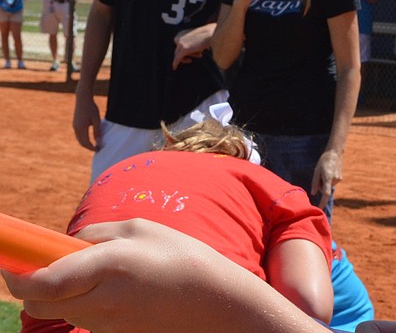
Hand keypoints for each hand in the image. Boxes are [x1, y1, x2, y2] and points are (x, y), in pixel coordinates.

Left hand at [2, 220, 327, 332]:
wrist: (217, 306)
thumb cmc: (183, 260)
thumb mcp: (141, 230)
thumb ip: (95, 236)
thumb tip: (63, 246)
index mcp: (107, 267)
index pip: (39, 282)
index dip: (16, 271)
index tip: (10, 259)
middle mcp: (100, 302)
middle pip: (39, 302)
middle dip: (33, 283)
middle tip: (47, 261)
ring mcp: (105, 325)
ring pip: (59, 311)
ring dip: (60, 292)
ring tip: (96, 272)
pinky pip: (83, 318)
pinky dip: (83, 303)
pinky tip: (116, 290)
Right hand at [72, 97, 101, 150]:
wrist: (83, 99)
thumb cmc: (91, 108)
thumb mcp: (97, 119)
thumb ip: (97, 130)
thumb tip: (98, 141)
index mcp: (81, 127)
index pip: (86, 142)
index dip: (91, 147)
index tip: (97, 149)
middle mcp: (76, 128)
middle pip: (81, 142)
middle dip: (88, 147)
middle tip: (96, 149)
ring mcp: (74, 126)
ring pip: (79, 139)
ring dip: (85, 143)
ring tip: (94, 145)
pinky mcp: (75, 124)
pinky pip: (78, 135)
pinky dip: (83, 139)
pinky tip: (89, 139)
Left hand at [172, 26, 211, 69]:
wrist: (212, 33)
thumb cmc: (208, 35)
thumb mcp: (197, 37)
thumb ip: (192, 42)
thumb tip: (193, 50)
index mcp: (181, 33)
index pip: (179, 45)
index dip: (187, 50)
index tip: (194, 53)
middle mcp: (178, 37)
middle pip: (178, 50)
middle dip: (189, 54)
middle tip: (200, 55)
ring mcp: (180, 44)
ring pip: (179, 55)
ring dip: (189, 57)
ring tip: (200, 55)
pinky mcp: (183, 50)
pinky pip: (177, 59)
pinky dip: (175, 63)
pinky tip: (175, 68)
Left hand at [311, 151, 342, 208]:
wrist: (335, 153)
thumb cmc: (324, 161)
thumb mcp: (316, 171)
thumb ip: (315, 183)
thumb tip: (313, 193)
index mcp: (328, 177)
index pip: (326, 193)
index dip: (322, 202)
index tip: (320, 208)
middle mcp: (335, 179)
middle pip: (324, 189)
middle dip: (320, 185)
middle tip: (320, 175)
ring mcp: (338, 179)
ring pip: (328, 186)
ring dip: (324, 182)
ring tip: (325, 172)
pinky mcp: (340, 179)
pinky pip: (331, 183)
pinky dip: (328, 180)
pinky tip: (329, 172)